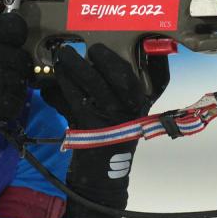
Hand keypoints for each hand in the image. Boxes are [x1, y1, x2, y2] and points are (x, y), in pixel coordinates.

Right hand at [0, 13, 32, 135]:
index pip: (17, 26)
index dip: (16, 37)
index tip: (10, 44)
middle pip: (23, 57)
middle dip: (16, 65)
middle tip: (5, 71)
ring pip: (21, 81)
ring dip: (14, 86)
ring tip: (1, 88)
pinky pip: (16, 101)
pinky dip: (11, 104)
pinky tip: (1, 102)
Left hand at [41, 44, 169, 217]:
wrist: (101, 176)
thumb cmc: (109, 135)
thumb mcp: (119, 112)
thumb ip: (116, 88)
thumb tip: (103, 59)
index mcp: (143, 105)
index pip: (160, 79)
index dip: (157, 60)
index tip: (146, 41)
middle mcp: (132, 111)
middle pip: (124, 78)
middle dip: (106, 59)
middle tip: (93, 48)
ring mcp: (112, 120)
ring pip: (96, 85)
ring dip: (77, 67)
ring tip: (64, 54)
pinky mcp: (90, 127)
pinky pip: (76, 99)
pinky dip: (64, 84)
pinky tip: (56, 74)